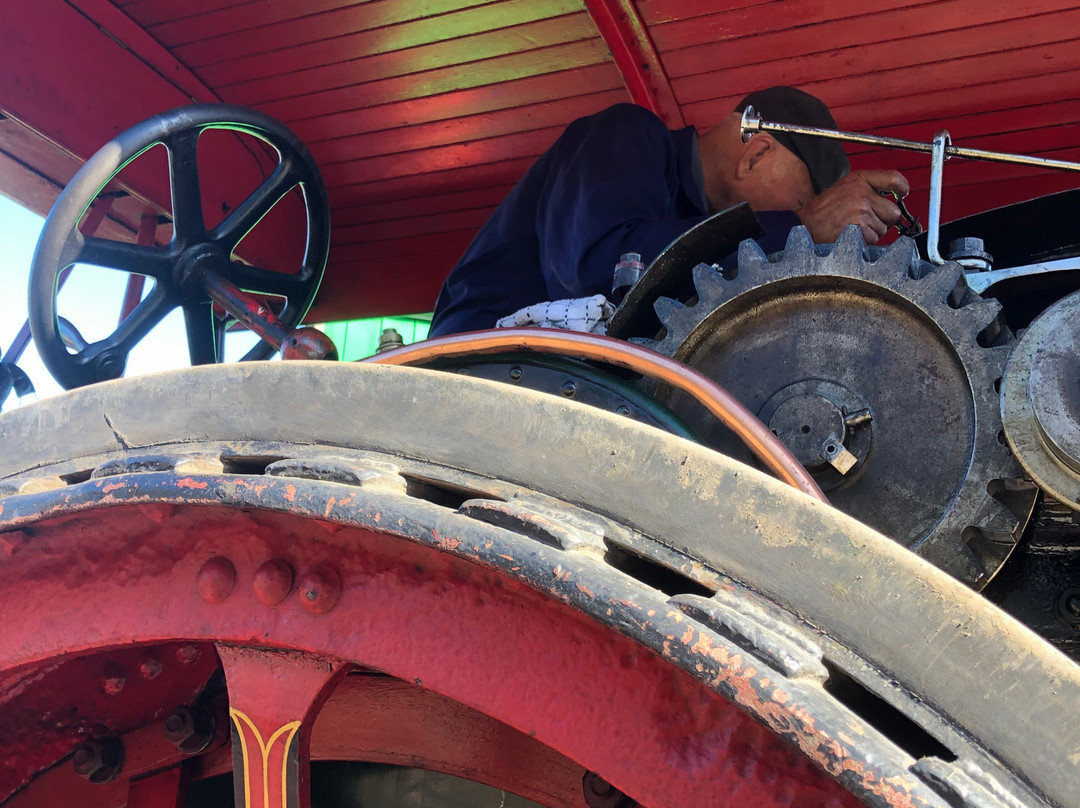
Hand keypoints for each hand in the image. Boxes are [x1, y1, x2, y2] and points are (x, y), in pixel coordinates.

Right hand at [795, 170, 909, 244]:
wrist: (804, 225)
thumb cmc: (823, 210)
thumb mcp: (845, 188)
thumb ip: (869, 189)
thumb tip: (896, 199)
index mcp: (859, 180)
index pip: (893, 179)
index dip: (902, 188)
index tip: (902, 193)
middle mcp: (862, 193)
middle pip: (893, 212)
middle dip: (882, 220)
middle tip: (863, 220)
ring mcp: (861, 212)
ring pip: (883, 229)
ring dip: (871, 233)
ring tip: (852, 229)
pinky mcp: (859, 229)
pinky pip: (874, 240)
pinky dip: (864, 243)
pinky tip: (850, 237)